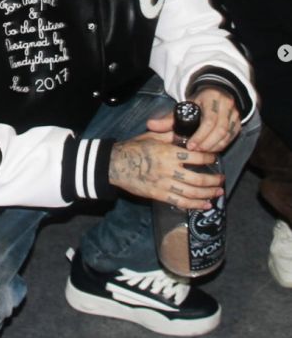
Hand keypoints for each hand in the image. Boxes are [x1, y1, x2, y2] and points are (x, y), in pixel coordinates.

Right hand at [108, 133, 224, 209]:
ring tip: (218, 193)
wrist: (115, 164)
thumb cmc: (133, 148)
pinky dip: (195, 204)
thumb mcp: (151, 136)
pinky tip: (205, 204)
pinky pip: (181, 202)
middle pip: (198, 179)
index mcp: (168, 152)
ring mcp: (164, 184)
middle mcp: (169, 169)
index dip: (209, 157)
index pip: (196, 156)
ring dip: (208, 194)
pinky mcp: (159, 195)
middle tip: (221, 180)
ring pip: (192, 193)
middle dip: (213, 181)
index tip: (215, 158)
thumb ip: (170, 135)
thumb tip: (186, 132)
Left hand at [147, 88, 240, 152]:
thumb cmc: (197, 102)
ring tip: (201, 153)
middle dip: (207, 143)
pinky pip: (231, 137)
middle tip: (195, 152)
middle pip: (220, 129)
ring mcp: (234, 114)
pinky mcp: (238, 122)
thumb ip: (168, 118)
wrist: (216, 92)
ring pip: (227, 135)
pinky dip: (221, 146)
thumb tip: (150, 125)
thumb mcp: (183, 106)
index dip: (200, 135)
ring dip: (214, 147)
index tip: (190, 146)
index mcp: (211, 98)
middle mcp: (225, 105)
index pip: (209, 120)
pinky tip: (211, 151)